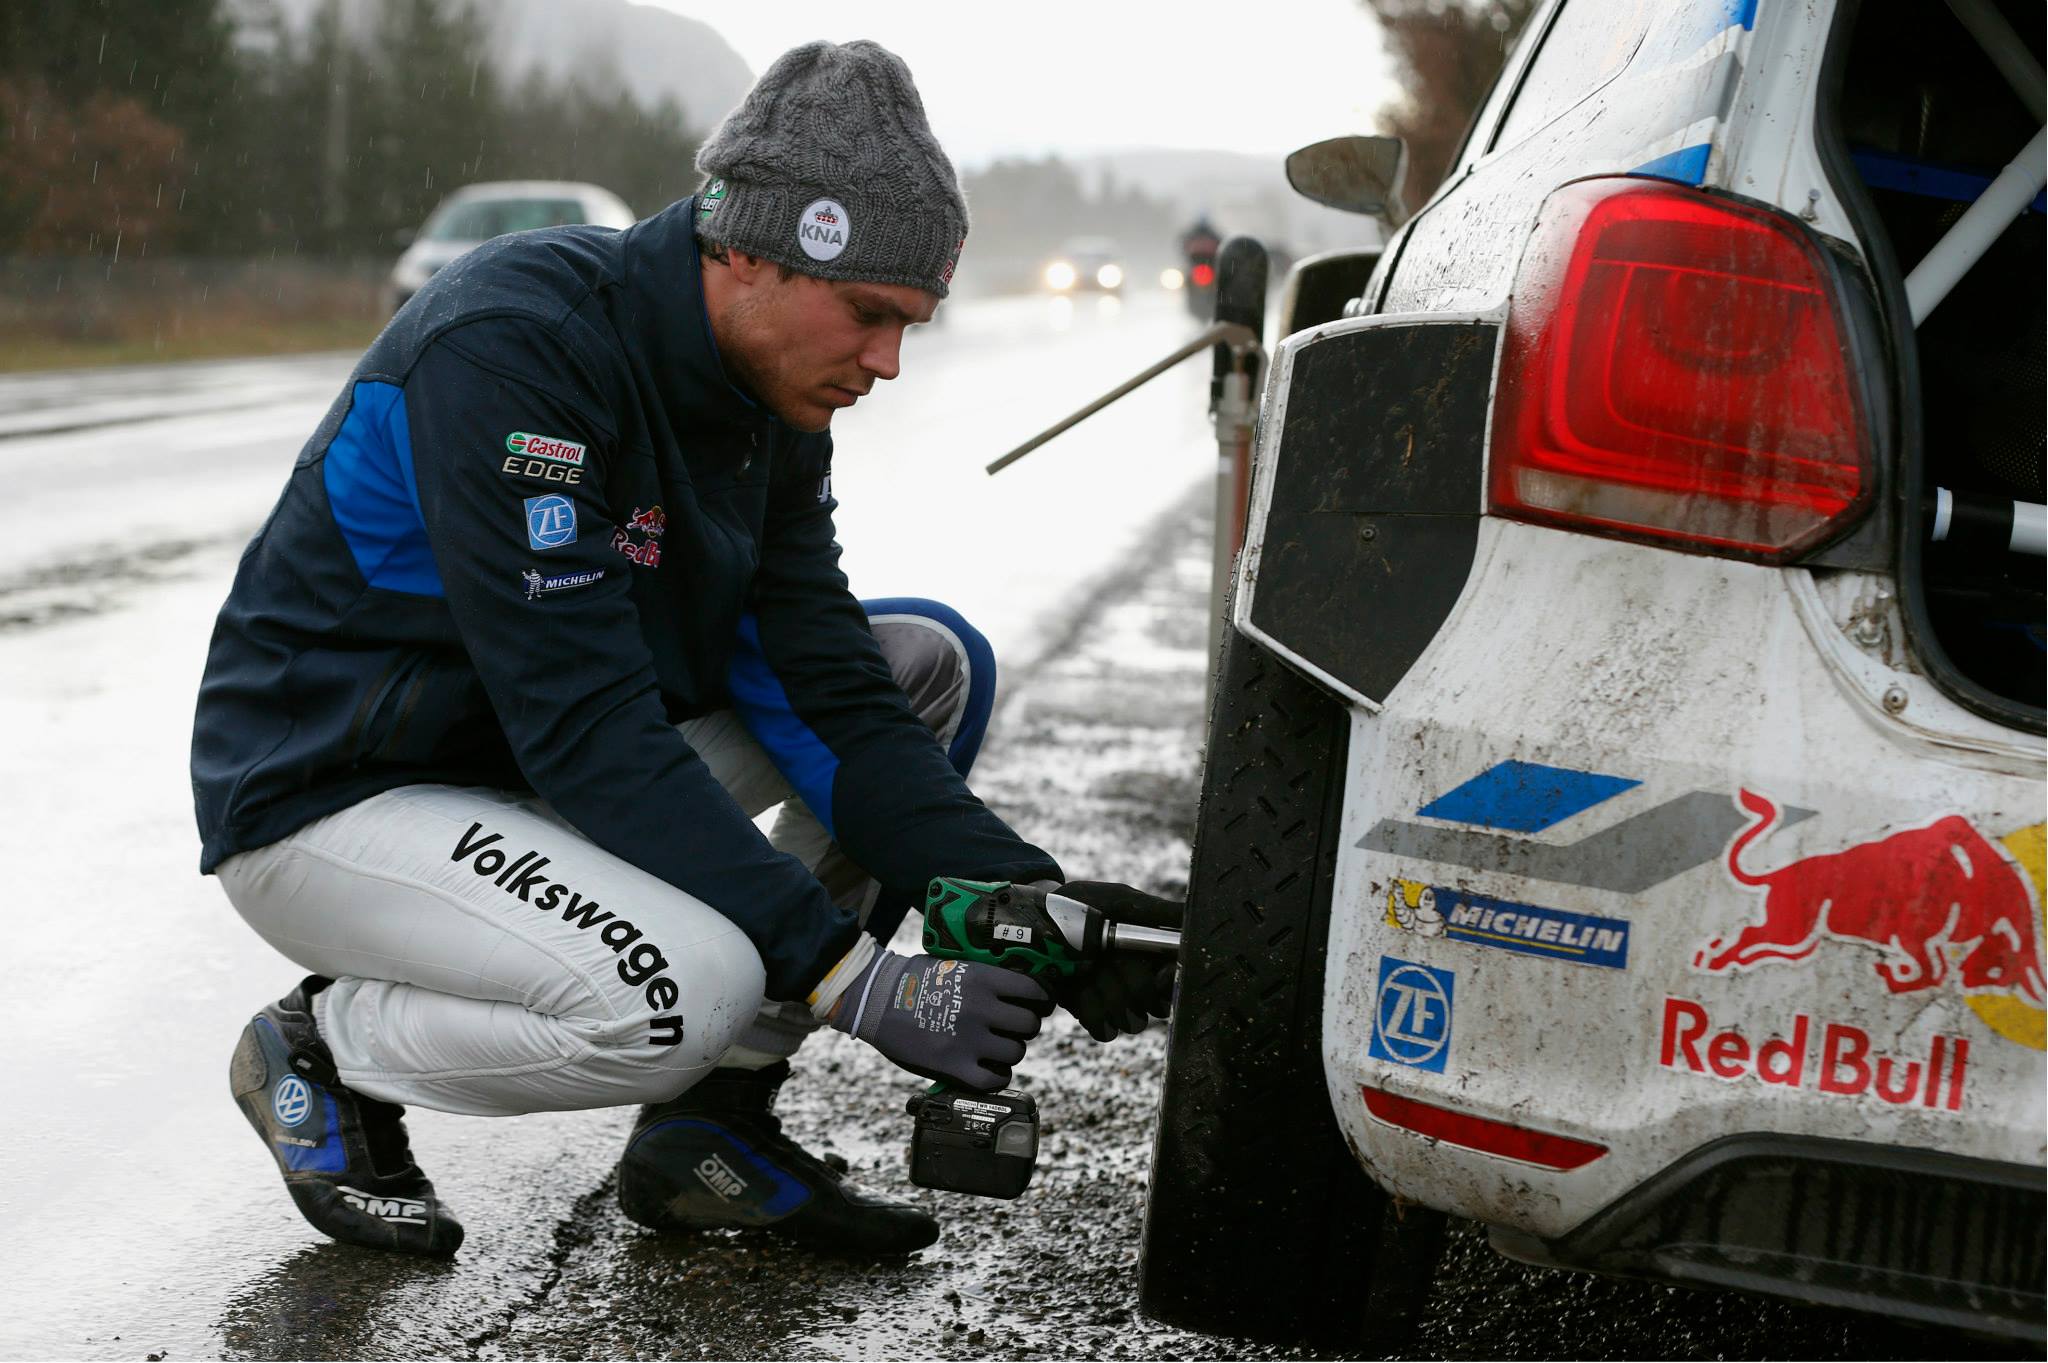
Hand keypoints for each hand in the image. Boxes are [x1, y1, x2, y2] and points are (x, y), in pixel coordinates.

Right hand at [829, 949, 1051, 1090]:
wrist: (875, 999)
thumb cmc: (914, 979)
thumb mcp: (956, 965)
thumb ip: (987, 978)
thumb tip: (1018, 989)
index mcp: (984, 980)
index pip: (1035, 993)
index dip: (1041, 1001)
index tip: (1038, 1005)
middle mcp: (982, 1009)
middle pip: (1029, 1026)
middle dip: (1023, 1028)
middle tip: (1010, 1028)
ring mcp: (970, 1040)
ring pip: (1016, 1053)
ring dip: (1008, 1052)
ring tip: (994, 1049)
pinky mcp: (955, 1066)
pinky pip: (994, 1080)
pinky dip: (996, 1077)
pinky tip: (987, 1070)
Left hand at [1046, 880, 1181, 1042]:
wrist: (1034, 925)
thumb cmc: (1081, 906)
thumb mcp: (1120, 901)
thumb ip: (1159, 911)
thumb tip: (1194, 915)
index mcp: (1151, 954)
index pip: (1176, 980)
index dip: (1169, 981)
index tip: (1159, 975)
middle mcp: (1140, 980)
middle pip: (1154, 1005)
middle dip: (1130, 985)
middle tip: (1108, 962)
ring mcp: (1116, 1001)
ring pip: (1131, 1022)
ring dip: (1106, 995)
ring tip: (1086, 970)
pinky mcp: (1092, 1014)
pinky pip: (1104, 1030)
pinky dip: (1089, 1010)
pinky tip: (1076, 987)